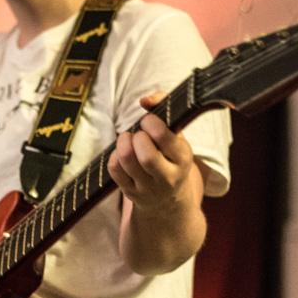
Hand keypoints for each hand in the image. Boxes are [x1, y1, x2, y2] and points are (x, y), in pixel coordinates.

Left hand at [107, 92, 194, 210]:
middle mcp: (168, 177)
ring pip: (128, 162)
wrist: (169, 198)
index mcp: (183, 158)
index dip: (151, 123)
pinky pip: (115, 171)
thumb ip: (164, 108)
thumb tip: (144, 100)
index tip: (147, 120)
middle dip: (137, 137)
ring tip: (127, 139)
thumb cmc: (170, 155)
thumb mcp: (175, 135)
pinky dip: (114, 156)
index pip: (164, 138)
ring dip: (123, 143)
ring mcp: (148, 188)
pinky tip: (121, 153)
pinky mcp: (131, 193)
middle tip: (138, 133)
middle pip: (146, 156)